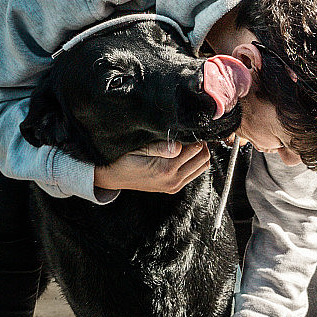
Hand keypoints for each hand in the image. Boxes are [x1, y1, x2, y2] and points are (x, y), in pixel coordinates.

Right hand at [94, 141, 209, 192]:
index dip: (196, 136)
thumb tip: (180, 145)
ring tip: (190, 143)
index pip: (195, 149)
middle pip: (203, 159)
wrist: (113, 177)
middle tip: (193, 134)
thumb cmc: (124, 160)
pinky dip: (194, 163)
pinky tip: (186, 154)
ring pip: (201, 168)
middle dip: (202, 145)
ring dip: (199, 155)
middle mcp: (174, 180)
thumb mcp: (139, 148)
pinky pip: (193, 174)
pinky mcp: (173, 188)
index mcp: (167, 169)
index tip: (191, 128)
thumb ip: (161, 147)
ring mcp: (175, 186)